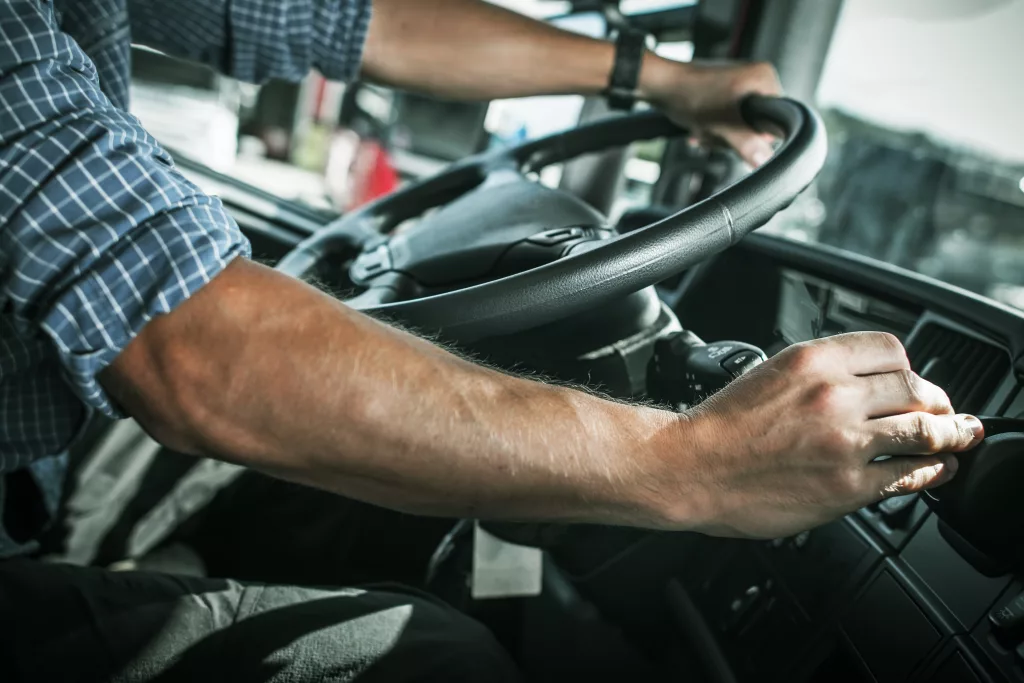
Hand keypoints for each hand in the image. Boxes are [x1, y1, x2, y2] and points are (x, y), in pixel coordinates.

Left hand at [641, 59, 782, 166]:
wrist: (662, 85)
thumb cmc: (689, 95)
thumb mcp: (721, 125)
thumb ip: (747, 144)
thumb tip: (766, 160)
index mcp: (765, 79)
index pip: (777, 121)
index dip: (757, 136)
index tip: (736, 136)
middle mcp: (758, 78)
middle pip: (757, 127)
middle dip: (732, 136)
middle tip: (715, 130)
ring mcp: (742, 85)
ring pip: (740, 127)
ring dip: (719, 134)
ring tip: (705, 126)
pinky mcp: (727, 93)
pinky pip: (729, 121)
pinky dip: (714, 128)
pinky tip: (701, 125)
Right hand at [662, 332, 983, 538]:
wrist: (690, 467)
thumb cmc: (719, 426)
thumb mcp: (769, 372)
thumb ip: (818, 372)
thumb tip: (862, 382)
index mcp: (813, 359)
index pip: (892, 350)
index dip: (909, 368)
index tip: (913, 382)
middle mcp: (834, 394)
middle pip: (916, 388)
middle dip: (935, 402)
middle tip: (943, 412)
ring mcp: (845, 441)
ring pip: (925, 430)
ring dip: (948, 435)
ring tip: (957, 438)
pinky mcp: (847, 485)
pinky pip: (909, 475)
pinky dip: (931, 472)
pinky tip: (936, 470)